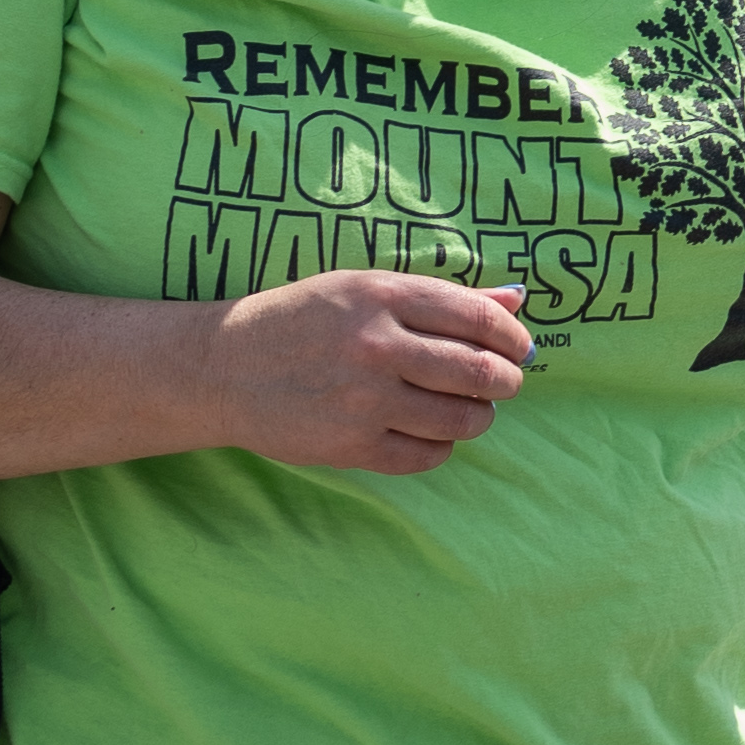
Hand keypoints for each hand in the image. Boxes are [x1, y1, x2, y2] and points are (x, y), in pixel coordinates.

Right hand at [209, 265, 534, 475]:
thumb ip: (446, 298)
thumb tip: (518, 301)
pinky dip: (442, 447)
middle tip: (505, 382)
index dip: (514, 338)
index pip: (480, 319)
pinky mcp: (348, 446)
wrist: (224, 367)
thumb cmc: (305, 320)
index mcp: (386, 297)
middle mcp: (377, 346)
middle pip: (477, 372)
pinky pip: (424, 456)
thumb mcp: (369, 288)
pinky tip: (432, 433)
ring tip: (472, 410)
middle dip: (506, 380)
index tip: (520, 347)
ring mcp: (362, 400)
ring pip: (460, 419)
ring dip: (480, 417)